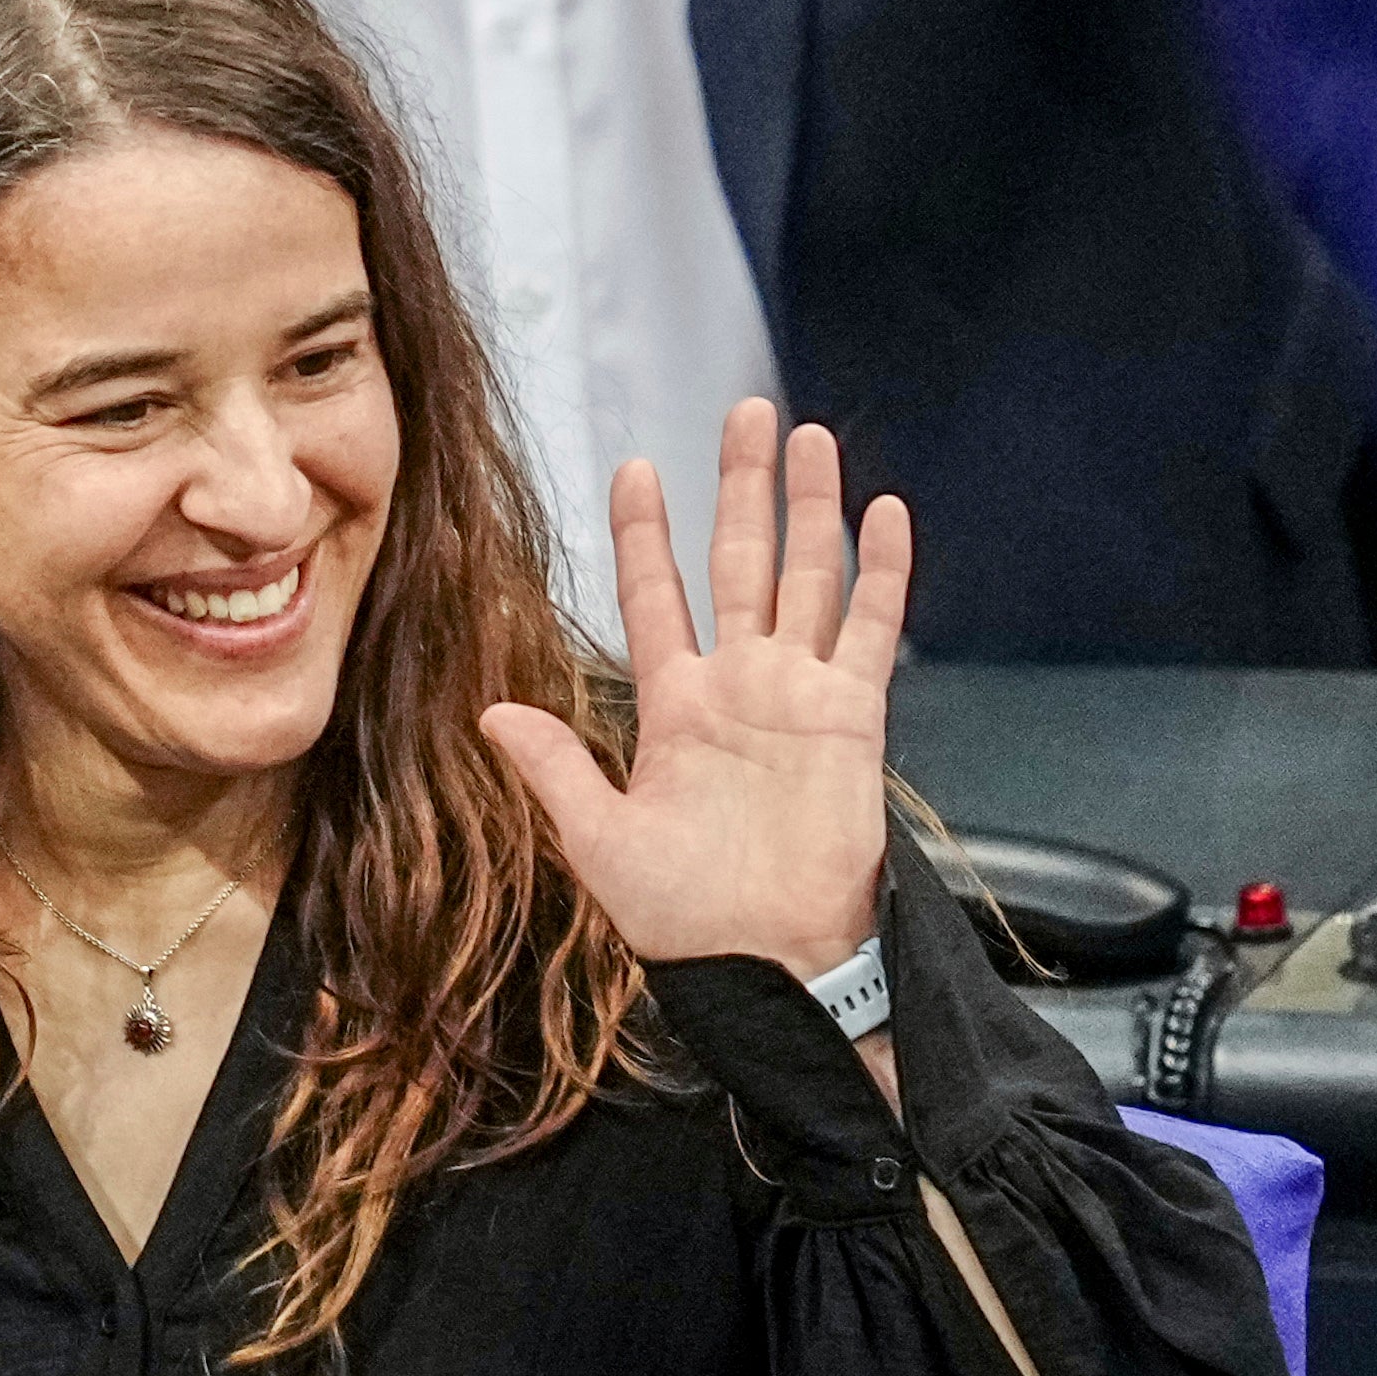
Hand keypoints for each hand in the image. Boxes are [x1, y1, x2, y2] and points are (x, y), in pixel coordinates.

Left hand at [479, 403, 905, 975]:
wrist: (772, 963)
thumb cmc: (687, 919)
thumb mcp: (603, 844)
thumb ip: (558, 772)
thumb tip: (491, 714)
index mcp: (676, 708)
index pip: (656, 598)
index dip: (644, 535)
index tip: (634, 468)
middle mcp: (739, 685)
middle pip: (740, 561)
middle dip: (742, 487)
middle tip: (747, 412)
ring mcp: (800, 695)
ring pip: (808, 577)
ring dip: (810, 509)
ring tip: (809, 438)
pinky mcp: (853, 717)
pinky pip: (870, 631)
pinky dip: (881, 573)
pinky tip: (885, 514)